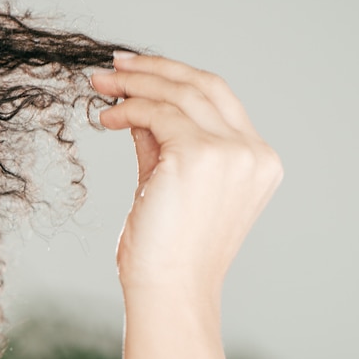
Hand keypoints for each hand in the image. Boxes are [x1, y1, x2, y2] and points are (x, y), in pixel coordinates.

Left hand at [90, 53, 281, 301]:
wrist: (168, 291)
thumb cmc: (168, 252)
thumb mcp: (171, 184)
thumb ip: (163, 142)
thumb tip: (138, 105)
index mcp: (259, 162)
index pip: (219, 100)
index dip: (178, 78)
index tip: (138, 71)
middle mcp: (253, 153)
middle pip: (204, 86)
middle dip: (156, 69)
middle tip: (114, 66)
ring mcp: (232, 153)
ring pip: (178, 93)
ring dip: (135, 84)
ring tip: (100, 86)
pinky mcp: (199, 155)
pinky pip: (157, 113)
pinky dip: (128, 108)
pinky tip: (106, 119)